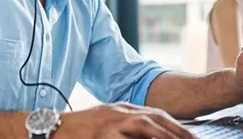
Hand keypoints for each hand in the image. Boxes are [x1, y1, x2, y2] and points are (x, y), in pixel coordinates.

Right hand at [55, 102, 195, 138]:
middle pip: (156, 118)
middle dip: (178, 130)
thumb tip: (147, 134)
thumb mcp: (105, 121)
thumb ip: (126, 125)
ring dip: (166, 135)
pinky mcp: (104, 134)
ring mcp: (112, 123)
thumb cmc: (78, 128)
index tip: (190, 135)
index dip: (174, 124)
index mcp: (121, 108)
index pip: (155, 114)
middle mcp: (119, 112)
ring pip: (147, 127)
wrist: (52, 128)